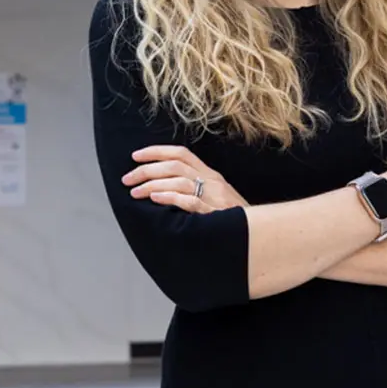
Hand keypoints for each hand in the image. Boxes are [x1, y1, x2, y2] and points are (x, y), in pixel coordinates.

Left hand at [126, 146, 247, 212]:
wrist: (259, 236)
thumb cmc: (234, 220)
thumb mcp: (217, 197)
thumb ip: (195, 189)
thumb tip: (163, 187)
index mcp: (211, 175)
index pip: (181, 153)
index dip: (156, 151)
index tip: (135, 156)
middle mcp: (212, 181)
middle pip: (174, 165)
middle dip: (146, 170)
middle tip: (127, 180)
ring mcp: (214, 196)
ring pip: (178, 180)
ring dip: (152, 185)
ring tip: (135, 193)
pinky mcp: (215, 213)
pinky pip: (189, 201)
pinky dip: (169, 198)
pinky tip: (154, 200)